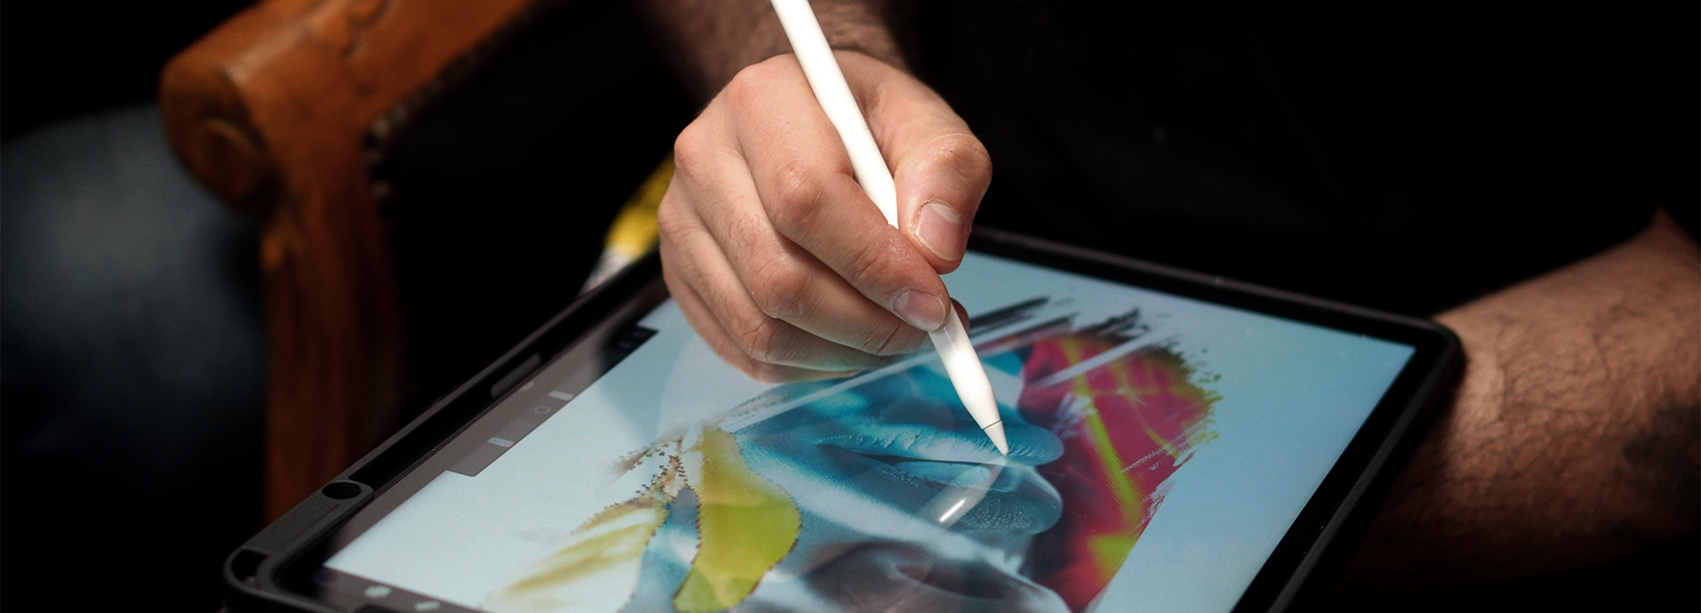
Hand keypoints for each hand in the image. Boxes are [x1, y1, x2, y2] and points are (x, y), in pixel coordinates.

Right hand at [657, 51, 989, 380]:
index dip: (873, 264)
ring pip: (759, 326)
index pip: (804, 199)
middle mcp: (704, 159)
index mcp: (762, 101)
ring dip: (843, 352)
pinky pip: (744, 349)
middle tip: (926, 327)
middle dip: (866, 324)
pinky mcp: (683, 274)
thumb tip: (935, 251)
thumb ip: (946, 171)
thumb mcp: (924, 120)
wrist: (809, 123)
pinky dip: (811, 364)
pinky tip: (851, 338)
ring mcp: (683, 223)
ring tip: (896, 331)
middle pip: (777, 277)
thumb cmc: (866, 124)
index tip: (933, 302)